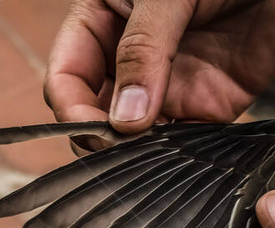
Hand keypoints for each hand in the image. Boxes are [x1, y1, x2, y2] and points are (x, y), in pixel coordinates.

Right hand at [45, 0, 274, 136]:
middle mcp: (130, 57)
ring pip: (135, 135)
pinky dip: (176, 156)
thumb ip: (144, 47)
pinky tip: (181, 158)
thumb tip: (125, 117)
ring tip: (150, 161)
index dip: (72, 108)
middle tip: (122, 152)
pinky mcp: (207, 104)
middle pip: (94, 112)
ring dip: (136, 154)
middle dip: (100, 138)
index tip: (95, 130)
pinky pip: (181, 140)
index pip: (67, 75)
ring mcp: (168, 84)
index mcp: (105, 19)